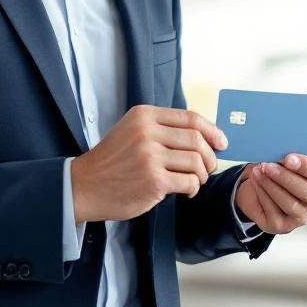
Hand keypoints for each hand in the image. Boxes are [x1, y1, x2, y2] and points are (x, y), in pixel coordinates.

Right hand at [70, 105, 227, 222]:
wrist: (85, 186)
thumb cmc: (112, 161)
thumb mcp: (132, 131)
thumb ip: (162, 129)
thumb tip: (203, 135)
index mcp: (144, 115)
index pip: (190, 118)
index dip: (212, 130)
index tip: (222, 142)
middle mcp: (147, 132)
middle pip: (197, 139)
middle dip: (210, 156)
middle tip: (208, 167)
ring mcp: (150, 157)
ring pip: (196, 162)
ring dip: (203, 174)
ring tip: (195, 180)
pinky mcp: (153, 181)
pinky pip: (189, 182)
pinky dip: (193, 188)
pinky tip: (186, 191)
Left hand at [235, 154, 306, 234]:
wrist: (263, 183)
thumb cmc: (283, 166)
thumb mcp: (292, 156)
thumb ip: (295, 153)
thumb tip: (282, 144)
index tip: (290, 158)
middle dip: (287, 178)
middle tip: (269, 164)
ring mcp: (302, 217)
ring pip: (290, 204)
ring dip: (272, 185)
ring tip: (260, 169)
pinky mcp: (282, 225)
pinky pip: (273, 211)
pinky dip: (263, 193)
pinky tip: (256, 180)